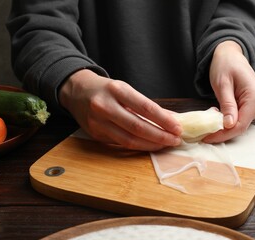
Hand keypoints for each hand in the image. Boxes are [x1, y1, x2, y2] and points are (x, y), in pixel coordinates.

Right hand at [59, 69, 181, 150]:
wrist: (76, 91)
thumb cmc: (106, 90)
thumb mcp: (125, 89)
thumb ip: (146, 105)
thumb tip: (171, 119)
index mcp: (116, 90)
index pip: (145, 107)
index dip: (164, 120)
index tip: (177, 127)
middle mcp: (105, 106)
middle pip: (138, 127)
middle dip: (160, 136)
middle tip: (175, 140)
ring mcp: (97, 122)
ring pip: (129, 140)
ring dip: (151, 145)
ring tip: (165, 144)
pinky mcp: (95, 134)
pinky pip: (120, 144)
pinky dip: (138, 146)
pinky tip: (149, 145)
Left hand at [203, 41, 254, 142]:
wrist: (230, 55)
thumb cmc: (225, 65)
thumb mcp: (222, 84)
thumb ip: (227, 104)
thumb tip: (229, 125)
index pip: (241, 124)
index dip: (223, 134)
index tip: (207, 138)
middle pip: (241, 126)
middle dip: (222, 132)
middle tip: (204, 131)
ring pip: (241, 124)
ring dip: (224, 126)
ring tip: (210, 118)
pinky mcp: (254, 106)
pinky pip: (241, 119)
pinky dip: (228, 120)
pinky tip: (217, 114)